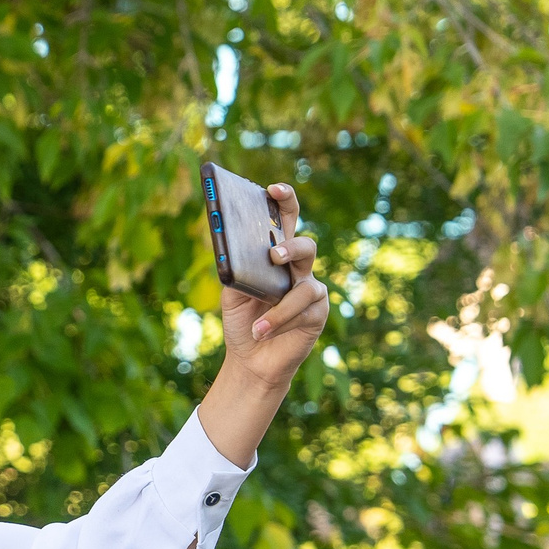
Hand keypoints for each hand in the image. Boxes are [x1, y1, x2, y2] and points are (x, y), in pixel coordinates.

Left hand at [216, 182, 329, 390]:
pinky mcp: (317, 313)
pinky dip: (278, 320)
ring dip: (280, 300)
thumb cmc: (242, 320)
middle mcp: (297, 269)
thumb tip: (234, 254)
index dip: (284, 200)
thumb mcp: (231, 293)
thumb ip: (235, 270)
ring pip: (306, 282)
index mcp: (275, 255)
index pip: (284, 220)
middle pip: (305, 244)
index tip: (273, 188)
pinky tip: (261, 331)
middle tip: (274, 253)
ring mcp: (310, 290)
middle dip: (291, 245)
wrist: (251, 359)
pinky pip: (303, 310)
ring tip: (260, 307)